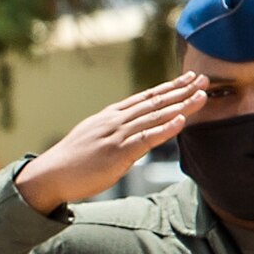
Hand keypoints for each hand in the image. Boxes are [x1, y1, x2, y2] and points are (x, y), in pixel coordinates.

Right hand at [15, 73, 208, 215]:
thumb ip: (114, 135)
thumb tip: (132, 140)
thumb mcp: (93, 139)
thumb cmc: (70, 163)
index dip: (169, 87)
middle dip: (181, 90)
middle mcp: (115, 121)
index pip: (145, 98)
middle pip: (154, 102)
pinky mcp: (116, 153)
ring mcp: (116, 136)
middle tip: (204, 78)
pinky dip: (165, 129)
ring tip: (201, 95)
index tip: (188, 78)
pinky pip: (146, 138)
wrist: (49, 176)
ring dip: (180, 105)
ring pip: (154, 117)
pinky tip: (181, 120)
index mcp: (109, 116)